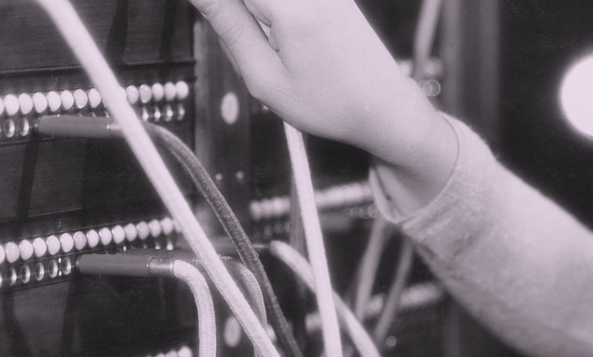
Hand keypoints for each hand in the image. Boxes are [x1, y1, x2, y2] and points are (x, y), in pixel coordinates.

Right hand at [187, 0, 450, 168]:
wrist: (385, 109)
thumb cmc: (331, 105)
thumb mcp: (265, 79)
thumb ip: (228, 27)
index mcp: (293, 9)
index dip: (216, 5)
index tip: (208, 15)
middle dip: (237, 13)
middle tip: (246, 43)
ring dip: (253, 15)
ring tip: (265, 47)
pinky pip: (290, 0)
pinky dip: (271, 13)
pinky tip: (277, 36)